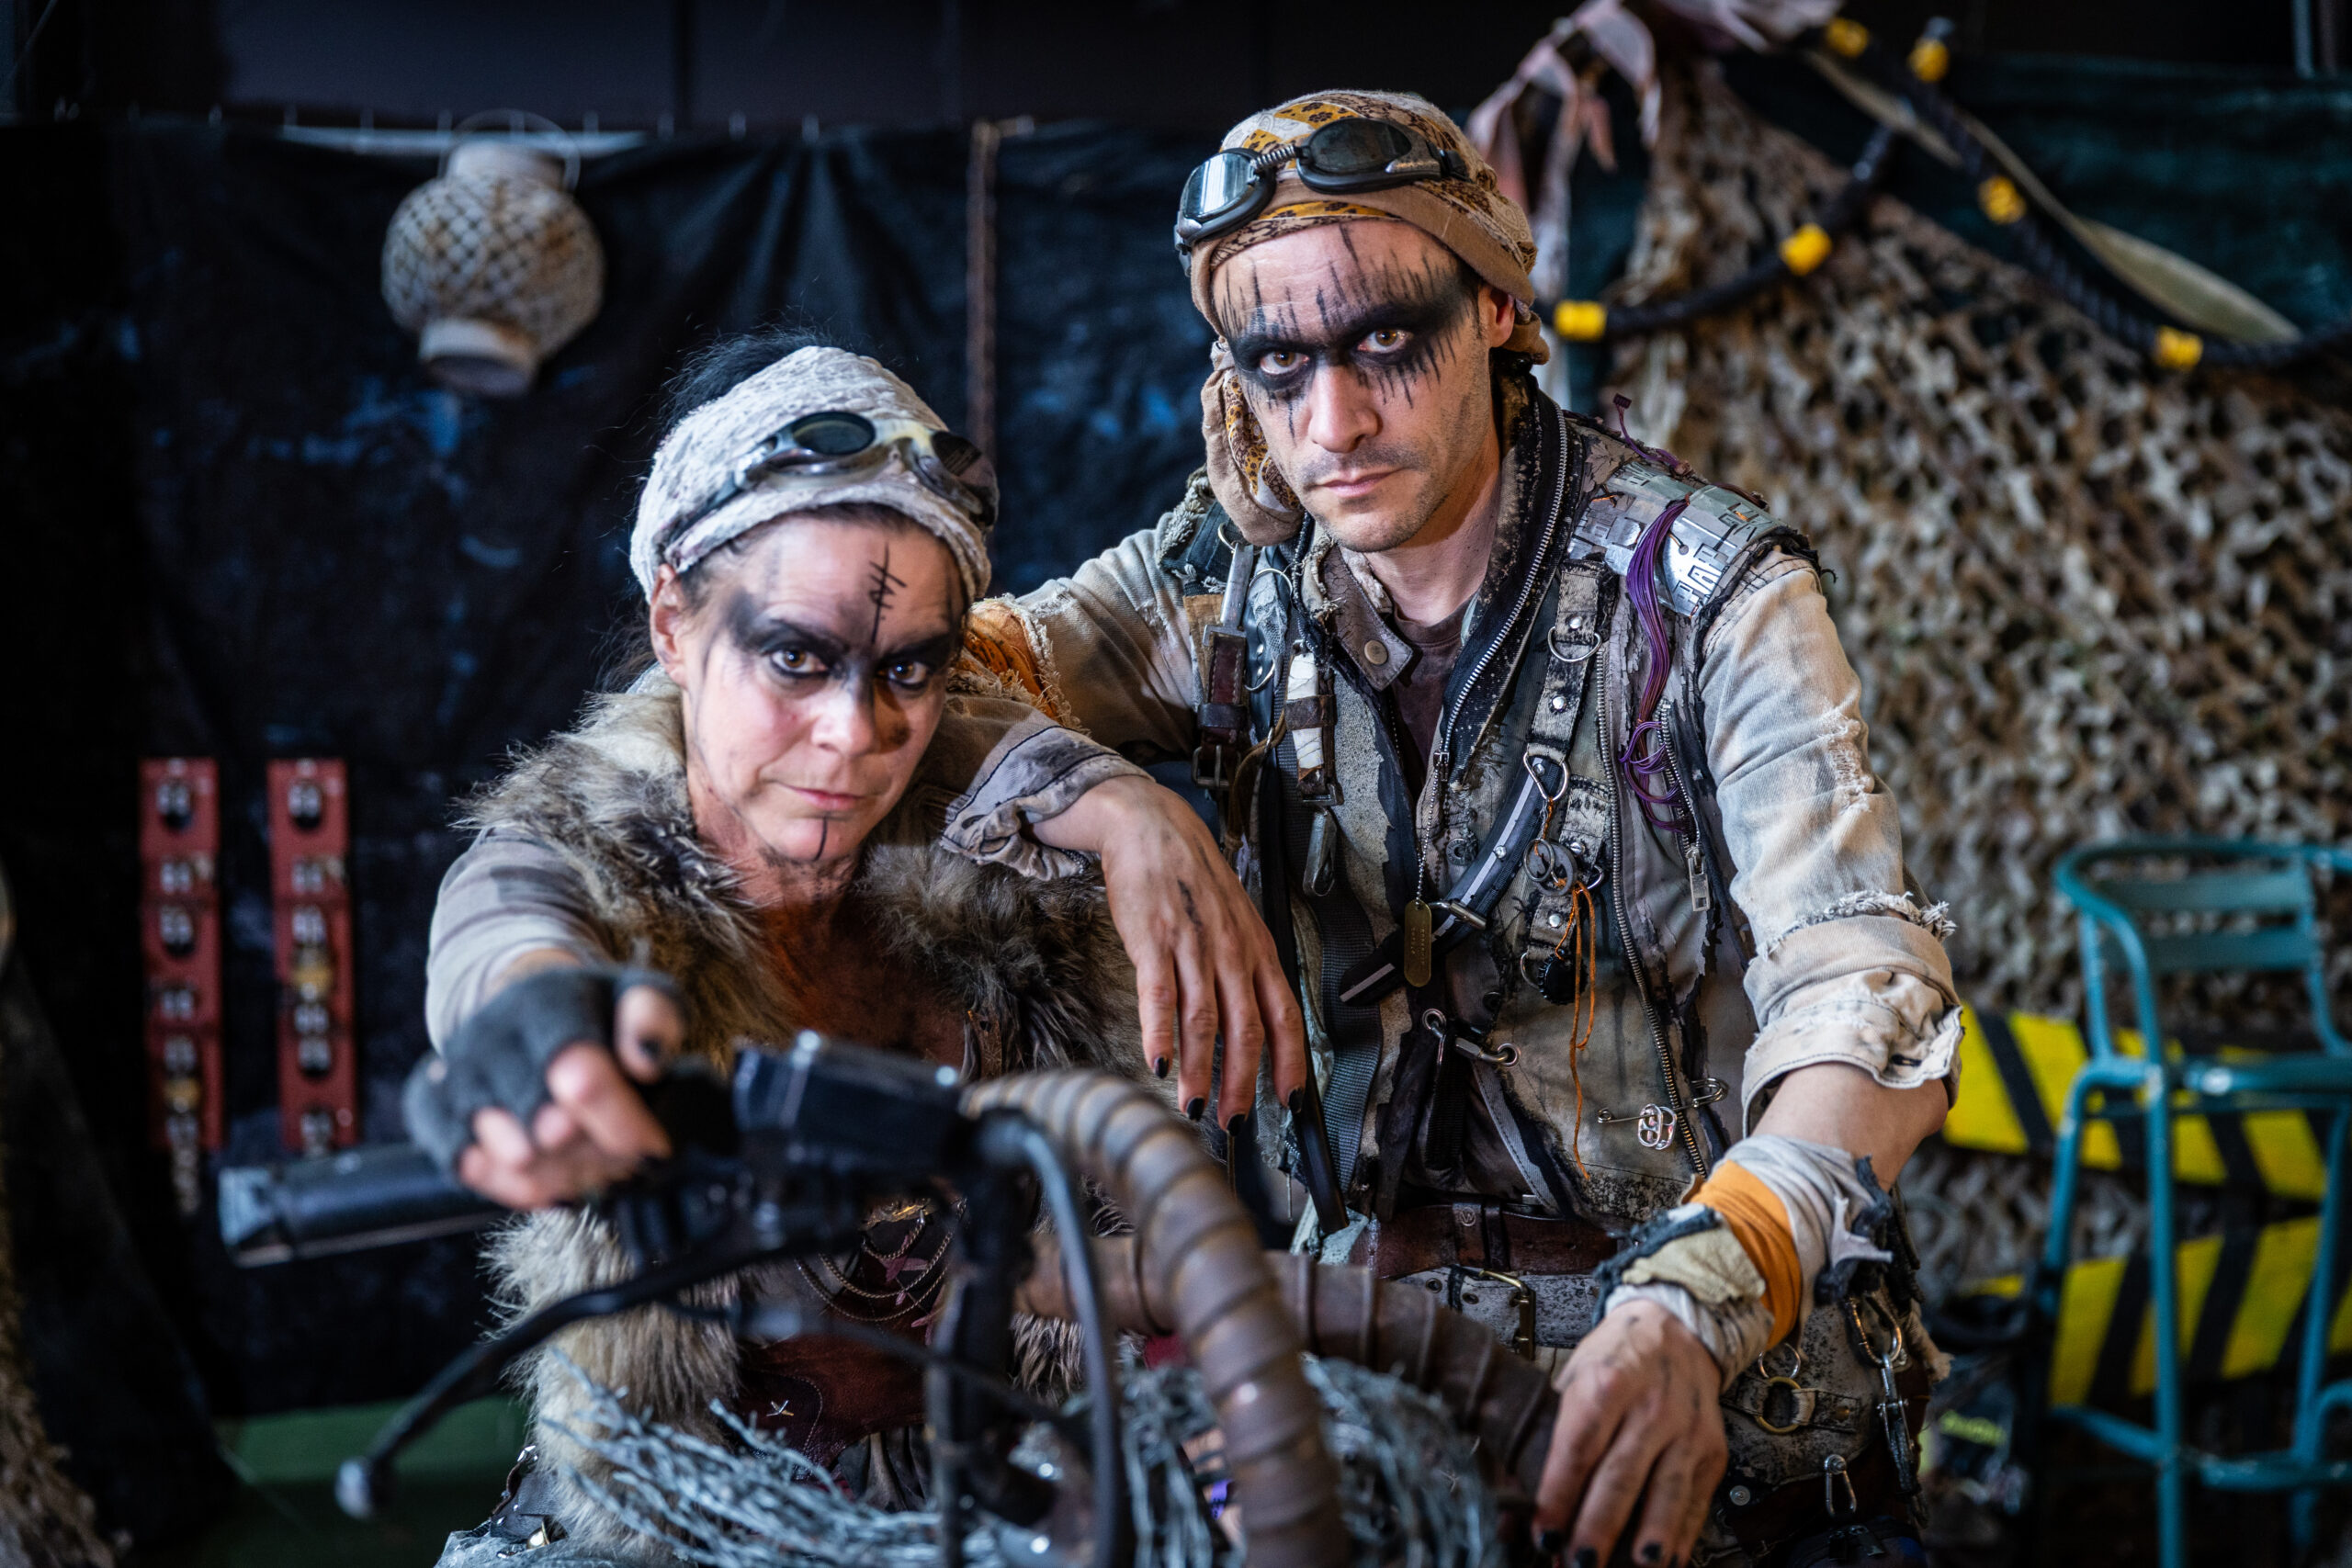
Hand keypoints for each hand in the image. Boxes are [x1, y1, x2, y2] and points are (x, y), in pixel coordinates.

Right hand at [451, 959, 684, 1208]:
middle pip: (543, 1128)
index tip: (651, 1146)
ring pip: (507, 1156)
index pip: (579, 1074)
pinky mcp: (427, 1103)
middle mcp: (489, 1034)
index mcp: (546, 1002)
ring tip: (587, 1165)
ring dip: (559, 1175)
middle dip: (594, 1154)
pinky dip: (510, 1186)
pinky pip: (464, 1165)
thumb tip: (647, 1059)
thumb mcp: (638, 996)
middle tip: (620, 1159)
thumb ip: (654, 1020)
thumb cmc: (593, 1012)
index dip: (618, 1121)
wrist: (522, 1001)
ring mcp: (454, 1070)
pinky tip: (543, 1177)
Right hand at [1036, 774, 1305, 1121]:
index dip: (1291, 1061)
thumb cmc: (1191, 878)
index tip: (1290, 1100)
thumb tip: (1248, 1022)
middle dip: (1242, 1082)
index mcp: (1256, 948)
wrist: (1151, 825)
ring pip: (1205, 1020)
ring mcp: (1193, 945)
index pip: (1284, 1014)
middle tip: (1232, 1119)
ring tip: (1195, 1105)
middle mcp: (1232, 950)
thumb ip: (1242, 967)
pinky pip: (1160, 995)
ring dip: (1202, 1070)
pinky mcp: (1153, 939)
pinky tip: (1158, 1064)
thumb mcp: (1233, 919)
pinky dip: (1160, 1034)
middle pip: (1247, 1028)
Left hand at [1533, 1300, 1726, 1566]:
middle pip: (1621, 1475)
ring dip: (1647, 1537)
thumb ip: (1540, 1441)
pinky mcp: (1712, 1449)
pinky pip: (1696, 1499)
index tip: (1542, 1533)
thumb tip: (1509, 1508)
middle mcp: (1650, 1405)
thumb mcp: (1569, 1381)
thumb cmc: (1613, 1360)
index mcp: (1605, 1382)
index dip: (1558, 1494)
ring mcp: (1686, 1429)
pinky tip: (1666, 1560)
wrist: (1674, 1327)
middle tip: (1577, 1563)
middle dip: (1598, 1526)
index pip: (1578, 1446)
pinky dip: (1682, 1534)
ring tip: (1632, 1567)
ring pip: (1666, 1491)